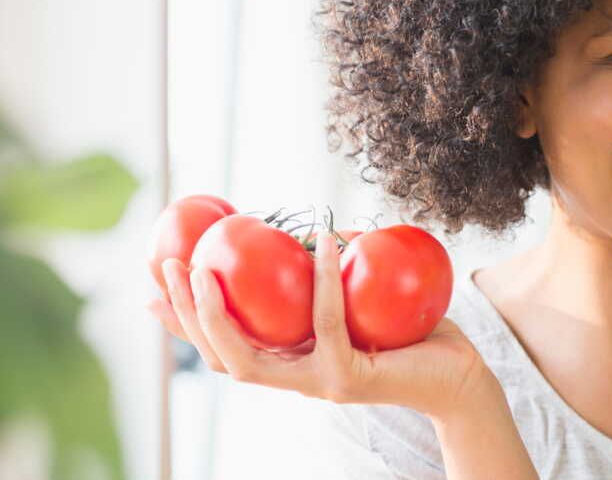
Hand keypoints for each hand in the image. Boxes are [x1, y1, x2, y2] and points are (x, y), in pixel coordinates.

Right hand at [148, 231, 492, 420]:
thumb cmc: (410, 335)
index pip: (221, 346)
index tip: (153, 286)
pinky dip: (317, 277)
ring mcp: (317, 384)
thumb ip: (328, 274)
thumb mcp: (358, 299)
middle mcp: (294, 379)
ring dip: (217, 314)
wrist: (459, 379)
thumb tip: (303, 226)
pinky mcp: (347, 379)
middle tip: (169, 267)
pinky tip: (315, 239)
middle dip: (184, 315)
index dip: (182, 322)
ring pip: (248, 357)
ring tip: (205, 267)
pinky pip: (324, 322)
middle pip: (219, 355)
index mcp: (289, 362)